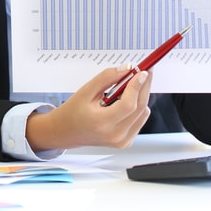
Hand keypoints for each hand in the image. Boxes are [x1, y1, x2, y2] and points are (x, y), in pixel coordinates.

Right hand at [25, 65, 151, 151]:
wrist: (66, 132)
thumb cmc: (73, 112)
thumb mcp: (85, 91)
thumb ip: (107, 78)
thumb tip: (127, 69)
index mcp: (102, 123)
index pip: (128, 104)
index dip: (137, 86)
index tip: (143, 72)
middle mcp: (115, 136)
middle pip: (140, 108)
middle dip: (144, 87)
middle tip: (144, 72)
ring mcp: (122, 141)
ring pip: (143, 114)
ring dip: (141, 96)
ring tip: (128, 87)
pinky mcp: (126, 142)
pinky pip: (140, 120)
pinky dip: (137, 107)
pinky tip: (125, 101)